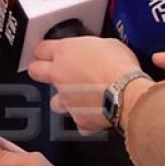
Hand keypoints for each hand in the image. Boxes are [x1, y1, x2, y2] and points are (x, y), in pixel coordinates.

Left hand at [27, 37, 142, 132]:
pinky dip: (86, 118)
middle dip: (40, 71)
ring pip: (55, 101)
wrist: (128, 94)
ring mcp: (66, 99)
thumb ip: (92, 48)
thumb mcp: (108, 44)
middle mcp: (59, 75)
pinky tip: (96, 113)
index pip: (41, 49)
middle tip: (51, 72)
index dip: (44, 51)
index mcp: (65, 53)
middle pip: (35, 71)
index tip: (46, 52)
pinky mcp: (78, 118)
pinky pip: (78, 121)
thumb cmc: (120, 67)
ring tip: (81, 98)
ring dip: (65, 100)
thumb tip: (95, 50)